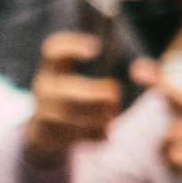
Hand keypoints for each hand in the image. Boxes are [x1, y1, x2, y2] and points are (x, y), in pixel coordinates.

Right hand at [24, 32, 120, 162]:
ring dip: (97, 116)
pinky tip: (104, 132)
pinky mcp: (50, 135)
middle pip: (65, 89)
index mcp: (52, 67)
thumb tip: (138, 62)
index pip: (53, 50)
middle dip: (93, 94)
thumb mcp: (79, 77)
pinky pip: (76, 135)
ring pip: (70, 115)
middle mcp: (44, 88)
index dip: (72, 46)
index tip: (96, 48)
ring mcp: (44, 112)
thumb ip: (103, 65)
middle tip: (115, 95)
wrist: (47, 131)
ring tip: (112, 114)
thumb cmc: (75, 96)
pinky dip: (95, 134)